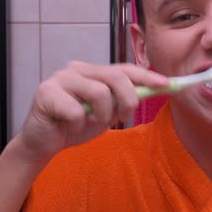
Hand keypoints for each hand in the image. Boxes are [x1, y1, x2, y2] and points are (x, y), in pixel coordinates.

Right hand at [16, 61, 168, 161]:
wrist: (44, 142)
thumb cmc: (76, 125)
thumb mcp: (106, 112)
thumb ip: (123, 99)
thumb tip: (156, 89)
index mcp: (93, 71)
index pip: (124, 68)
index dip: (147, 76)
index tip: (167, 85)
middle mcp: (77, 69)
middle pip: (115, 77)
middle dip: (127, 100)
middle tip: (121, 117)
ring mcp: (60, 78)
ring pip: (99, 93)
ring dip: (101, 115)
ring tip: (89, 122)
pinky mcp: (45, 92)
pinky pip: (76, 111)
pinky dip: (78, 125)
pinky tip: (68, 126)